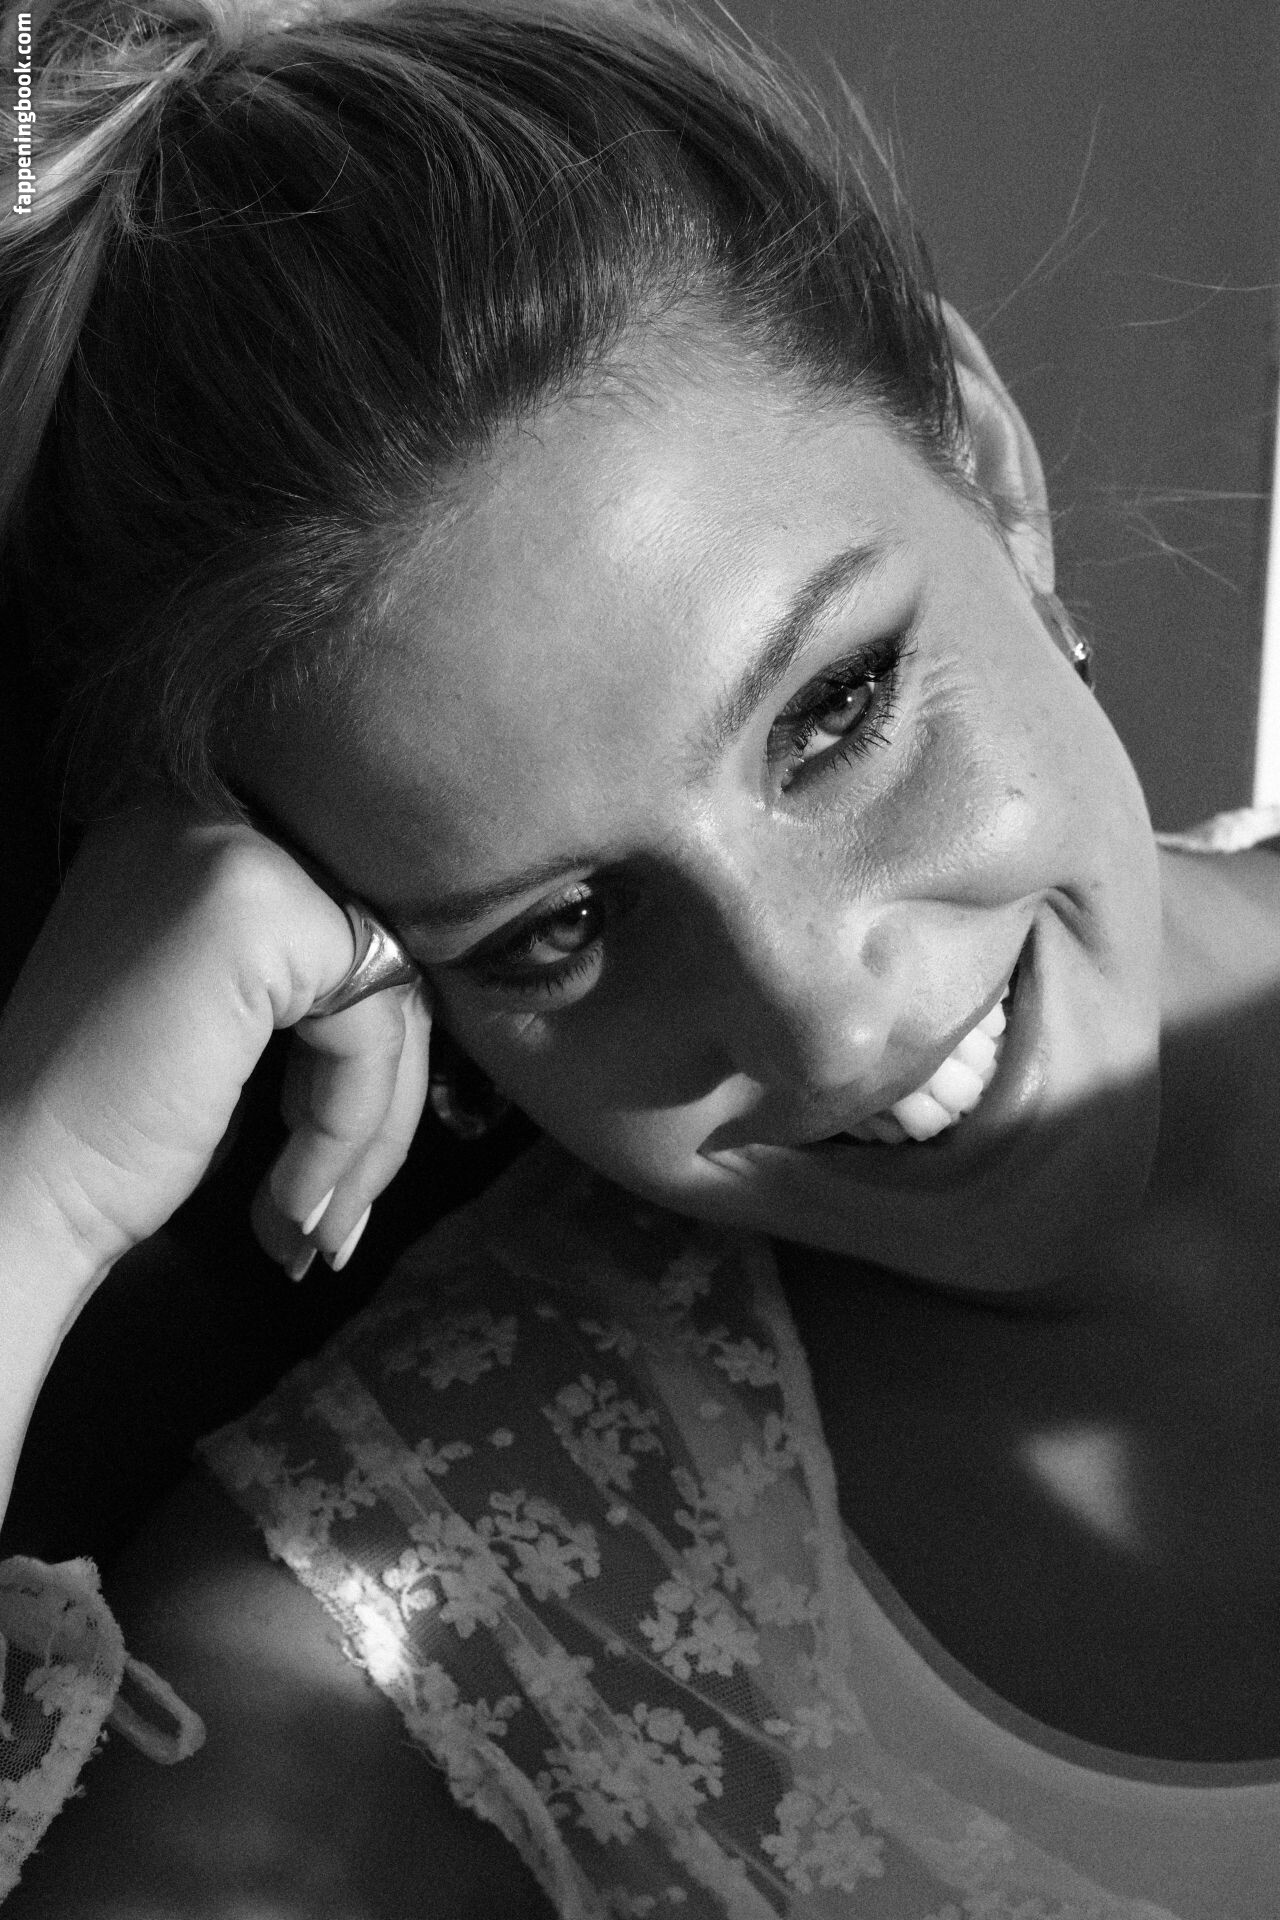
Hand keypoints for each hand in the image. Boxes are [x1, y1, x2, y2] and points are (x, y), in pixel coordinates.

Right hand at [0, 801, 431, 1292]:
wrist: (16, 1191)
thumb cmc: (109, 1128)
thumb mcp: (220, 1021)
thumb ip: (306, 981)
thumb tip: (421, 998)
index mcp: (186, 834)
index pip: (341, 924)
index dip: (360, 1046)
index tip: (339, 1149)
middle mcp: (202, 816)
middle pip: (374, 953)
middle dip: (375, 1094)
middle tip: (334, 1206)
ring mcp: (228, 852)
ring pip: (386, 995)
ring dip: (368, 1130)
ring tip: (317, 1220)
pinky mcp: (254, 911)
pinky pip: (370, 1026)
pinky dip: (350, 1126)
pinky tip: (293, 1198)